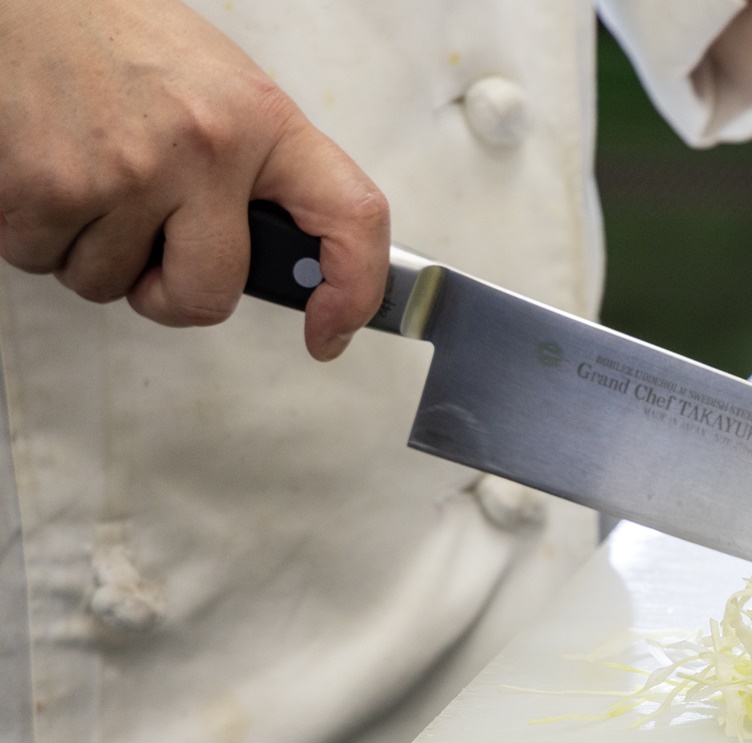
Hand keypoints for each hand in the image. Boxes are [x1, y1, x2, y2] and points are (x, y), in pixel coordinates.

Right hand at [0, 0, 387, 358]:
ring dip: (94, 254)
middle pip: (209, 295)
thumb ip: (256, 172)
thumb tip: (276, 255)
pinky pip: (42, 261)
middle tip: (151, 253)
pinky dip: (37, 236)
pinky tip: (48, 175)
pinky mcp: (45, 189)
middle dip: (172, 294)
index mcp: (264, 122)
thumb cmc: (125, 41)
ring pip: (109, 284)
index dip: (354, 291)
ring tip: (90, 180)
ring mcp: (125, 173)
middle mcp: (205, 150)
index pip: (352, 217)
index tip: (329, 331)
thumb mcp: (223, 91)